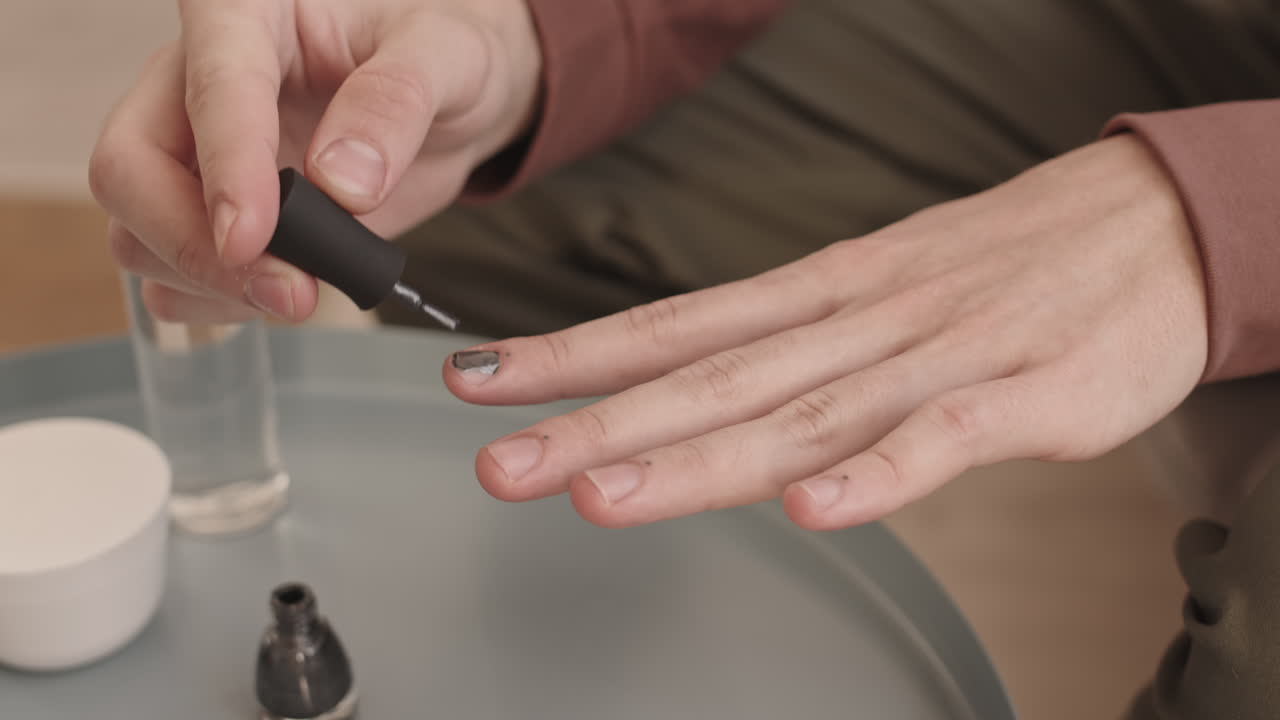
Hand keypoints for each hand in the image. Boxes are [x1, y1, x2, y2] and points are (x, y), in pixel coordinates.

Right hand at [89, 0, 541, 323]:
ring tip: (304, 289)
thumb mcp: (447, 57)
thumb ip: (396, 102)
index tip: (250, 236)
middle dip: (194, 244)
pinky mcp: (211, 217)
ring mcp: (196, 156)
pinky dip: (222, 303)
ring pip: (137, 232)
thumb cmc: (439, 56)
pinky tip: (285, 290)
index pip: (211, 88)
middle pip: (129, 168)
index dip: (226, 166)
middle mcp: (197, 83)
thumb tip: (343, 181)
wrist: (452, 100)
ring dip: (211, 284)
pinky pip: (175, 279)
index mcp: (246, 15)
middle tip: (289, 289)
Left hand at [442, 135, 1208, 529]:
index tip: (481, 381)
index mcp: (820, 295)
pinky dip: (877, 474)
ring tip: (606, 495)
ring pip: (803, 412)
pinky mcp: (1028, 393)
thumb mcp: (879, 290)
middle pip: (713, 380)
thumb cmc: (1006, 265)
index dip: (572, 355)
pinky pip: (945, 436)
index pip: (675, 327)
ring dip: (700, 457)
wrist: (1153, 224)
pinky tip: (810, 509)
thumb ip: (795, 352)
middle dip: (599, 423)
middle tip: (504, 461)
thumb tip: (701, 400)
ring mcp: (938, 355)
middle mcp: (858, 322)